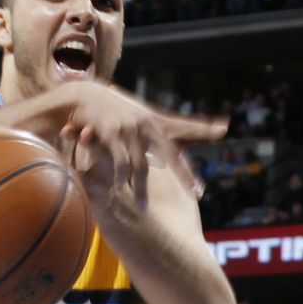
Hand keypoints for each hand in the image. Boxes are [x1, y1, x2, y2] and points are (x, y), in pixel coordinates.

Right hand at [58, 82, 228, 207]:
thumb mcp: (137, 113)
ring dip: (142, 189)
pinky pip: (119, 162)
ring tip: (144, 208)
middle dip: (184, 176)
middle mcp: (146, 124)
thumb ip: (153, 128)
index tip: (220, 137)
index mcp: (155, 120)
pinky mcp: (110, 133)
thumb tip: (170, 145)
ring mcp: (128, 129)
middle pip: (170, 155)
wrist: (82, 95)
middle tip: (195, 194)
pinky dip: (121, 178)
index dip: (202, 132)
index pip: (184, 127)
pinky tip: (121, 189)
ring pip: (141, 166)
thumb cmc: (112, 108)